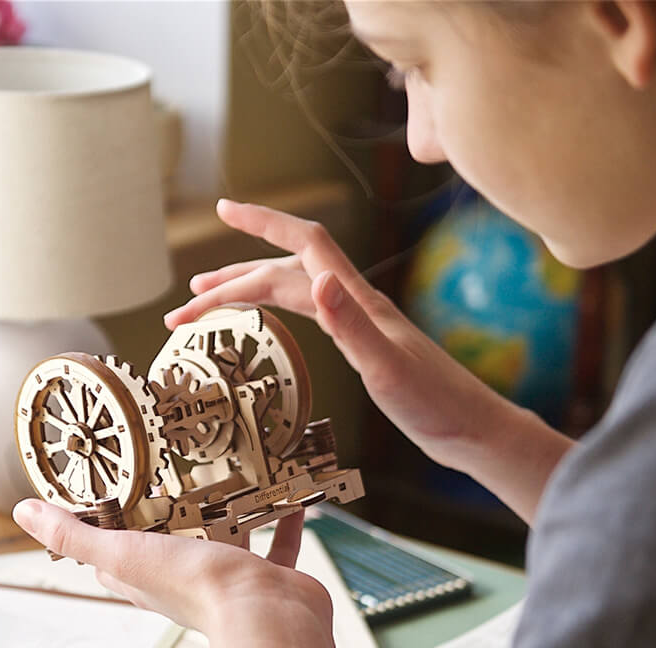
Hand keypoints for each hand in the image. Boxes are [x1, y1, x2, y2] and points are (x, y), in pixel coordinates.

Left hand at [12, 501, 330, 636]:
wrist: (266, 616)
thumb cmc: (194, 588)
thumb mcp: (122, 552)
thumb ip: (74, 536)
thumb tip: (24, 512)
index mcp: (146, 579)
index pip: (110, 561)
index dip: (100, 536)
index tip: (100, 504)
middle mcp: (185, 582)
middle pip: (169, 549)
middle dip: (168, 520)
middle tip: (171, 479)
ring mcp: (229, 582)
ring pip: (226, 544)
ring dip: (228, 517)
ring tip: (231, 481)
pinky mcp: (268, 579)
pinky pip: (276, 547)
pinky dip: (282, 524)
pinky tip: (289, 500)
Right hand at [164, 199, 572, 521]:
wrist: (469, 430)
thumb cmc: (434, 404)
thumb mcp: (386, 368)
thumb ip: (351, 323)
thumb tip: (316, 277)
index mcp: (358, 300)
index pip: (304, 244)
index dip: (264, 222)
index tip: (225, 208)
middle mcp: (356, 303)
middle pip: (284, 273)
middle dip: (232, 279)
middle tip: (186, 300)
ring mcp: (360, 324)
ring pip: (292, 294)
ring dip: (248, 294)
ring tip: (208, 304)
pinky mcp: (364, 347)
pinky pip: (307, 316)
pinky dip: (276, 312)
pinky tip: (269, 322)